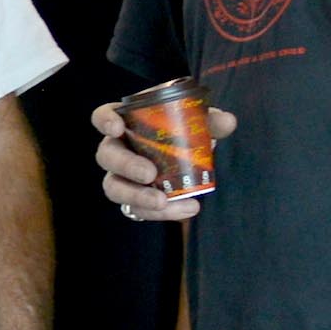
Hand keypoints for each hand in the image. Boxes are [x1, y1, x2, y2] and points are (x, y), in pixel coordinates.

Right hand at [91, 97, 233, 223]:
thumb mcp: (198, 121)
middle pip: (107, 155)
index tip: (117, 128)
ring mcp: (121, 176)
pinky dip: (162, 213)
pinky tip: (187, 209)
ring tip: (163, 202)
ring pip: (114, 187)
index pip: (102, 116)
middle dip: (126, 166)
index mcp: (127, 122)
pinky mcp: (133, 199)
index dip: (105, 121)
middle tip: (150, 174)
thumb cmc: (184, 131)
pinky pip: (137, 209)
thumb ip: (211, 120)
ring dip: (137, 197)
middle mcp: (118, 148)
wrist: (186, 156)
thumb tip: (228, 122)